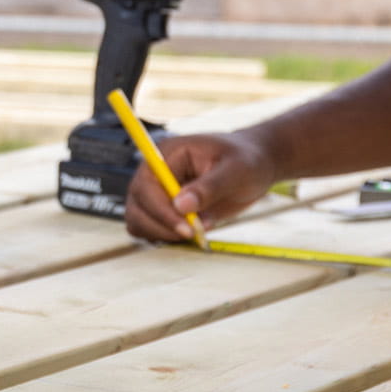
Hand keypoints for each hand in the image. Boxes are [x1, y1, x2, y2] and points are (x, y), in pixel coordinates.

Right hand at [124, 131, 279, 242]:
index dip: (161, 209)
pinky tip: (189, 233)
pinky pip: (148, 228)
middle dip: (161, 225)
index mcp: (167, 155)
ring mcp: (155, 192)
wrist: (254, 166)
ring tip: (194, 232)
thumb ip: (209, 187)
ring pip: (137, 220)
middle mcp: (154, 173)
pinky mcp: (162, 208)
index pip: (147, 185)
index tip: (187, 228)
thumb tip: (181, 206)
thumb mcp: (236, 169)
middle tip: (192, 234)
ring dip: (161, 233)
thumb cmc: (246, 160)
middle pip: (136, 205)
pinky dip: (164, 236)